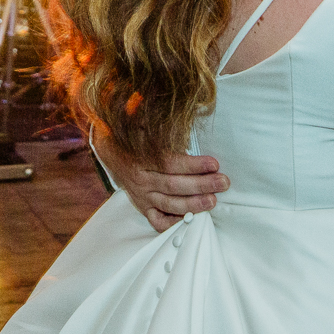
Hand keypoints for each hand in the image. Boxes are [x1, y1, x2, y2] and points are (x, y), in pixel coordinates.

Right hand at [95, 136, 227, 231]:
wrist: (111, 151)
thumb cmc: (135, 137)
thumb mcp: (144, 124)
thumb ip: (160, 123)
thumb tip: (177, 110)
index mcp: (141, 158)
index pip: (170, 164)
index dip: (193, 165)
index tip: (214, 163)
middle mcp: (141, 179)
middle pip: (174, 185)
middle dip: (201, 184)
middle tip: (223, 182)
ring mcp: (142, 196)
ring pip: (169, 204)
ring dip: (193, 204)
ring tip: (213, 201)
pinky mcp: (143, 207)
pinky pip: (158, 221)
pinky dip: (174, 223)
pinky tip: (191, 219)